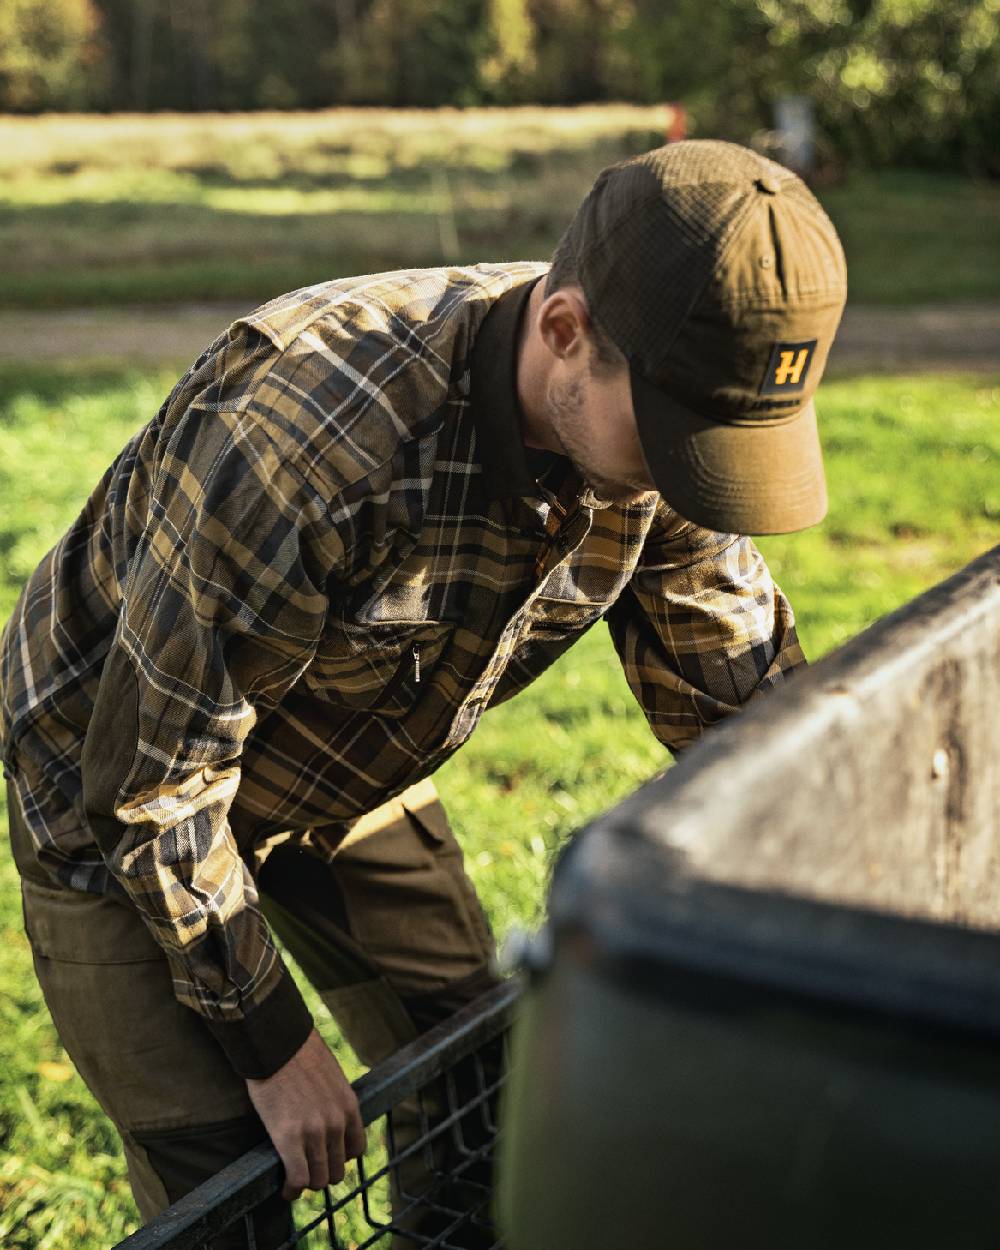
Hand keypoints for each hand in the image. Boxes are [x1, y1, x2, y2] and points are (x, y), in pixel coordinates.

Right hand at [246, 1027, 365, 1200]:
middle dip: (322, 1172)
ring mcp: (314, 1132)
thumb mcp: (331, 1078)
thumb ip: (334, 1102)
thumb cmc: (299, 1055)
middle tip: (307, 1170)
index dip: (340, 1158)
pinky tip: (285, 1189)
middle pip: (337, 1170)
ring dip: (306, 1183)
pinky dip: (292, 1189)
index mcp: (349, 1107)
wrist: (277, 1044)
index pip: (356, 1150)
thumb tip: (328, 1118)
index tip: (326, 1158)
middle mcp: (336, 1123)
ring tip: (295, 1182)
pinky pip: (297, 1178)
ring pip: (318, 1179)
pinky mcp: (288, 1138)